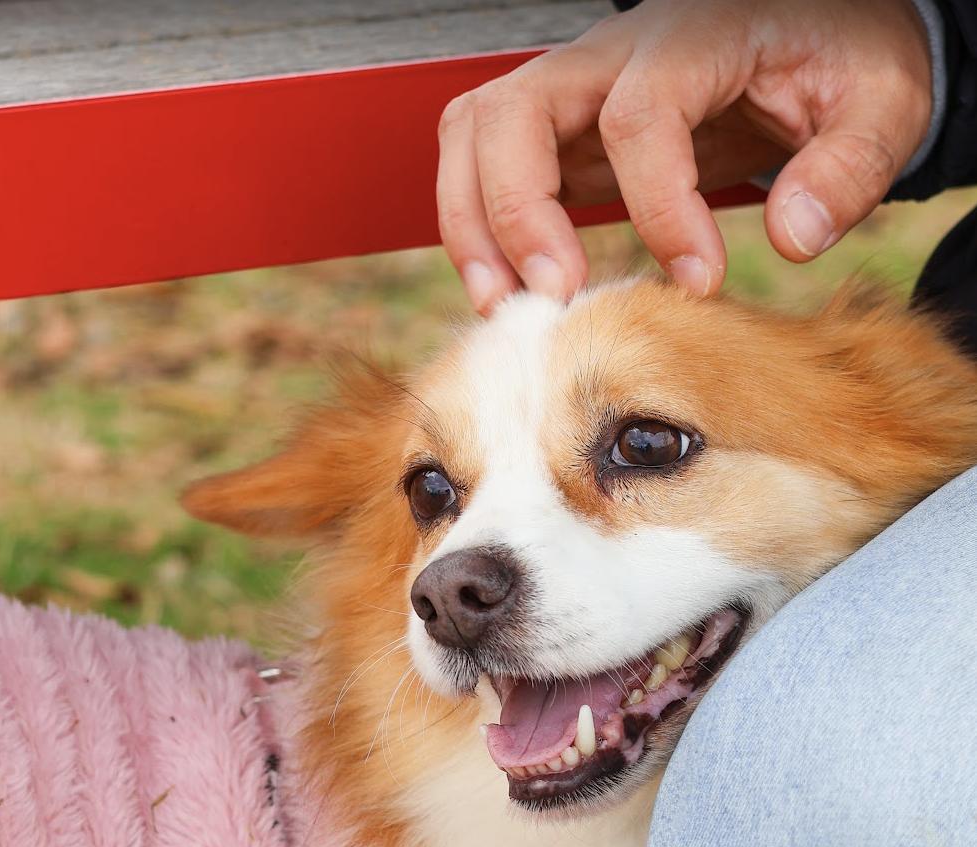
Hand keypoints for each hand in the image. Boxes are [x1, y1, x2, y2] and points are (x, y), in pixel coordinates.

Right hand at [437, 0, 932, 311]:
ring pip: (474, 133)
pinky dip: (476, 228)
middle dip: (518, 213)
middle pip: (514, 113)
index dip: (660, 208)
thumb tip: (794, 236)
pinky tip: (508, 289)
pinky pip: (481, 164)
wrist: (807, 34)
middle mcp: (611, 54)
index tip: (698, 282)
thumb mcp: (880, 101)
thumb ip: (849, 165)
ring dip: (474, 225)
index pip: (641, 117)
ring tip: (503, 304)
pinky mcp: (557, 133)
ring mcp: (572, 91)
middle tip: (556, 297)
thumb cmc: (838, 62)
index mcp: (693, 37)